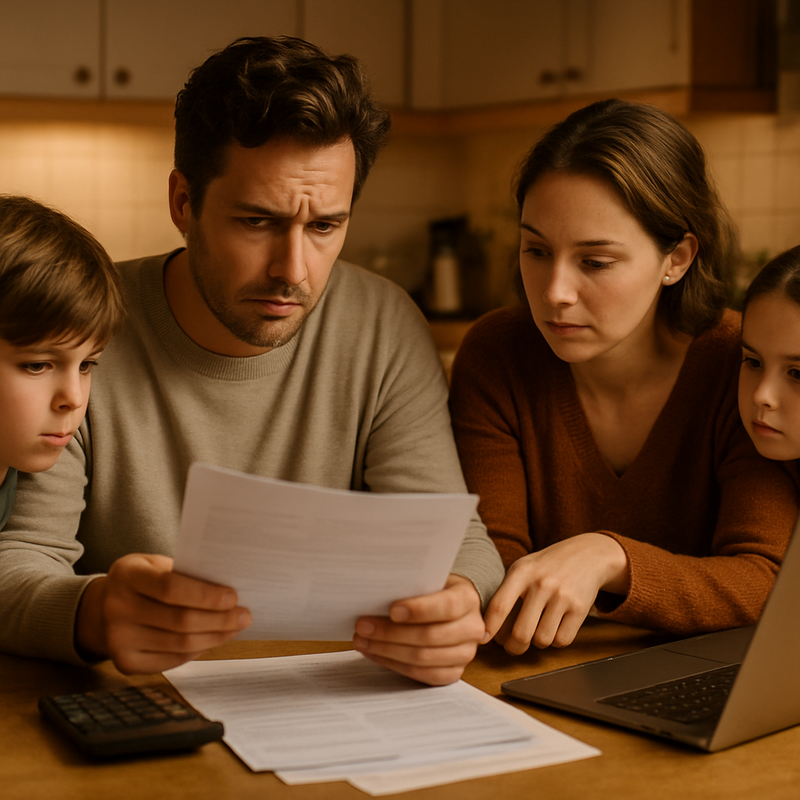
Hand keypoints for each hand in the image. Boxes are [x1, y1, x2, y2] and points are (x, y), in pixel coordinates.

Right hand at [75, 553, 251, 673]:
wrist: (103, 608)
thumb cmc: (143, 581)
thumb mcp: (156, 564)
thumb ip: (185, 573)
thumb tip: (229, 590)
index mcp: (126, 575)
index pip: (171, 588)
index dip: (205, 595)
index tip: (233, 597)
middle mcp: (116, 608)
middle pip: (179, 620)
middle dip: (219, 620)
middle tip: (244, 616)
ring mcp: (118, 639)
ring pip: (180, 644)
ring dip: (215, 637)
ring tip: (235, 627)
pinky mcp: (125, 663)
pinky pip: (172, 660)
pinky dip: (198, 651)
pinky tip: (212, 640)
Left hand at [352, 574, 484, 685]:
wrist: (452, 608)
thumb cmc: (433, 591)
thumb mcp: (429, 580)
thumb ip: (411, 586)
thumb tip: (376, 595)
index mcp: (468, 599)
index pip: (446, 606)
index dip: (419, 610)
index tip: (392, 610)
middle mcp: (472, 628)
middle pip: (429, 636)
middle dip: (391, 633)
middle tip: (363, 626)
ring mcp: (465, 653)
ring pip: (422, 658)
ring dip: (386, 650)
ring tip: (362, 640)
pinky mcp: (453, 672)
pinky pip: (421, 674)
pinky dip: (393, 664)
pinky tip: (374, 652)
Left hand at [484, 534, 628, 653]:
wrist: (587, 554)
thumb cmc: (546, 567)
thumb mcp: (523, 569)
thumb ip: (506, 593)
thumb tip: (489, 629)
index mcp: (521, 572)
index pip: (500, 606)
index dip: (489, 628)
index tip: (482, 639)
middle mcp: (541, 583)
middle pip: (521, 633)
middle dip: (514, 647)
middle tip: (512, 646)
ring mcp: (562, 596)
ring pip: (542, 640)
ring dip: (538, 642)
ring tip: (537, 629)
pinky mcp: (580, 608)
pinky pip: (562, 640)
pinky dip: (556, 640)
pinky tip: (555, 626)